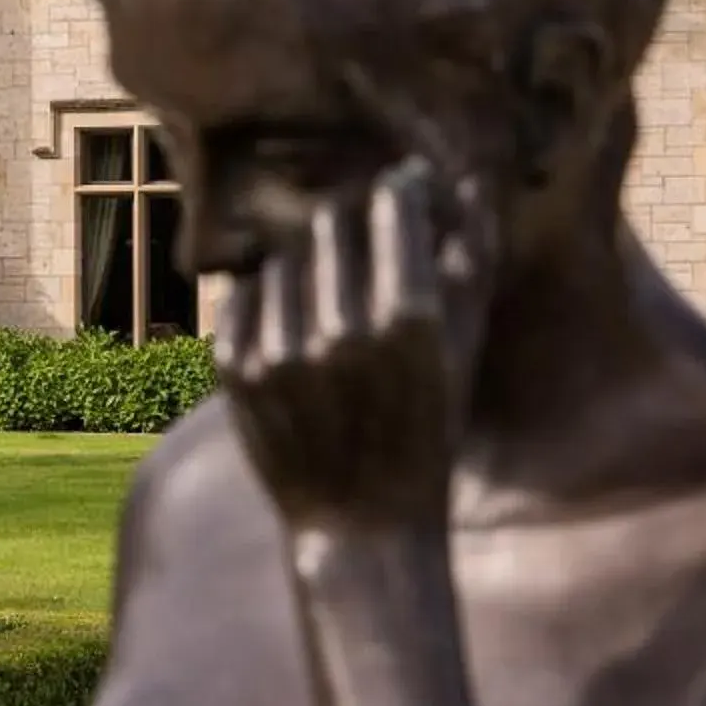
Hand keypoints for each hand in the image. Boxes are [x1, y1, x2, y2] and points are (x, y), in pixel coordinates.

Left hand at [216, 159, 492, 535]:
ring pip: (282, 257)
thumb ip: (471, 262)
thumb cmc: (428, 431)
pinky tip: (294, 323)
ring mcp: (280, 353)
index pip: (391, 208)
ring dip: (306, 263)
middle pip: (330, 224)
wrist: (362, 525)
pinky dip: (267, 297)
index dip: (398, 189)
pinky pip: (242, 293)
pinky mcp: (234, 372)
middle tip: (363, 238)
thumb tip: (471, 179)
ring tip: (331, 296)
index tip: (402, 187)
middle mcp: (340, 333)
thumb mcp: (463, 352)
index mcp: (408, 324)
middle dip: (350, 223)